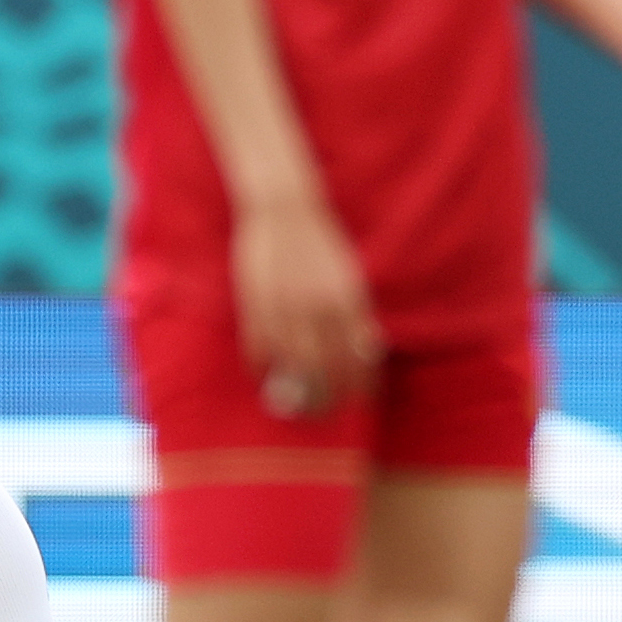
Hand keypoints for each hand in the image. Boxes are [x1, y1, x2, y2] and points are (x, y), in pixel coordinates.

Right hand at [231, 198, 381, 418]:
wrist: (284, 209)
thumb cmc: (320, 242)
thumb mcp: (348, 275)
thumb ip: (356, 312)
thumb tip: (365, 349)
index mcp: (347, 300)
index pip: (359, 357)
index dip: (361, 384)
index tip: (361, 400)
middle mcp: (318, 309)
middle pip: (326, 370)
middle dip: (328, 398)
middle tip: (326, 412)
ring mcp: (285, 308)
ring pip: (292, 367)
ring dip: (295, 392)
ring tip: (297, 404)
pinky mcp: (256, 305)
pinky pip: (259, 351)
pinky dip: (262, 369)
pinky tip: (265, 376)